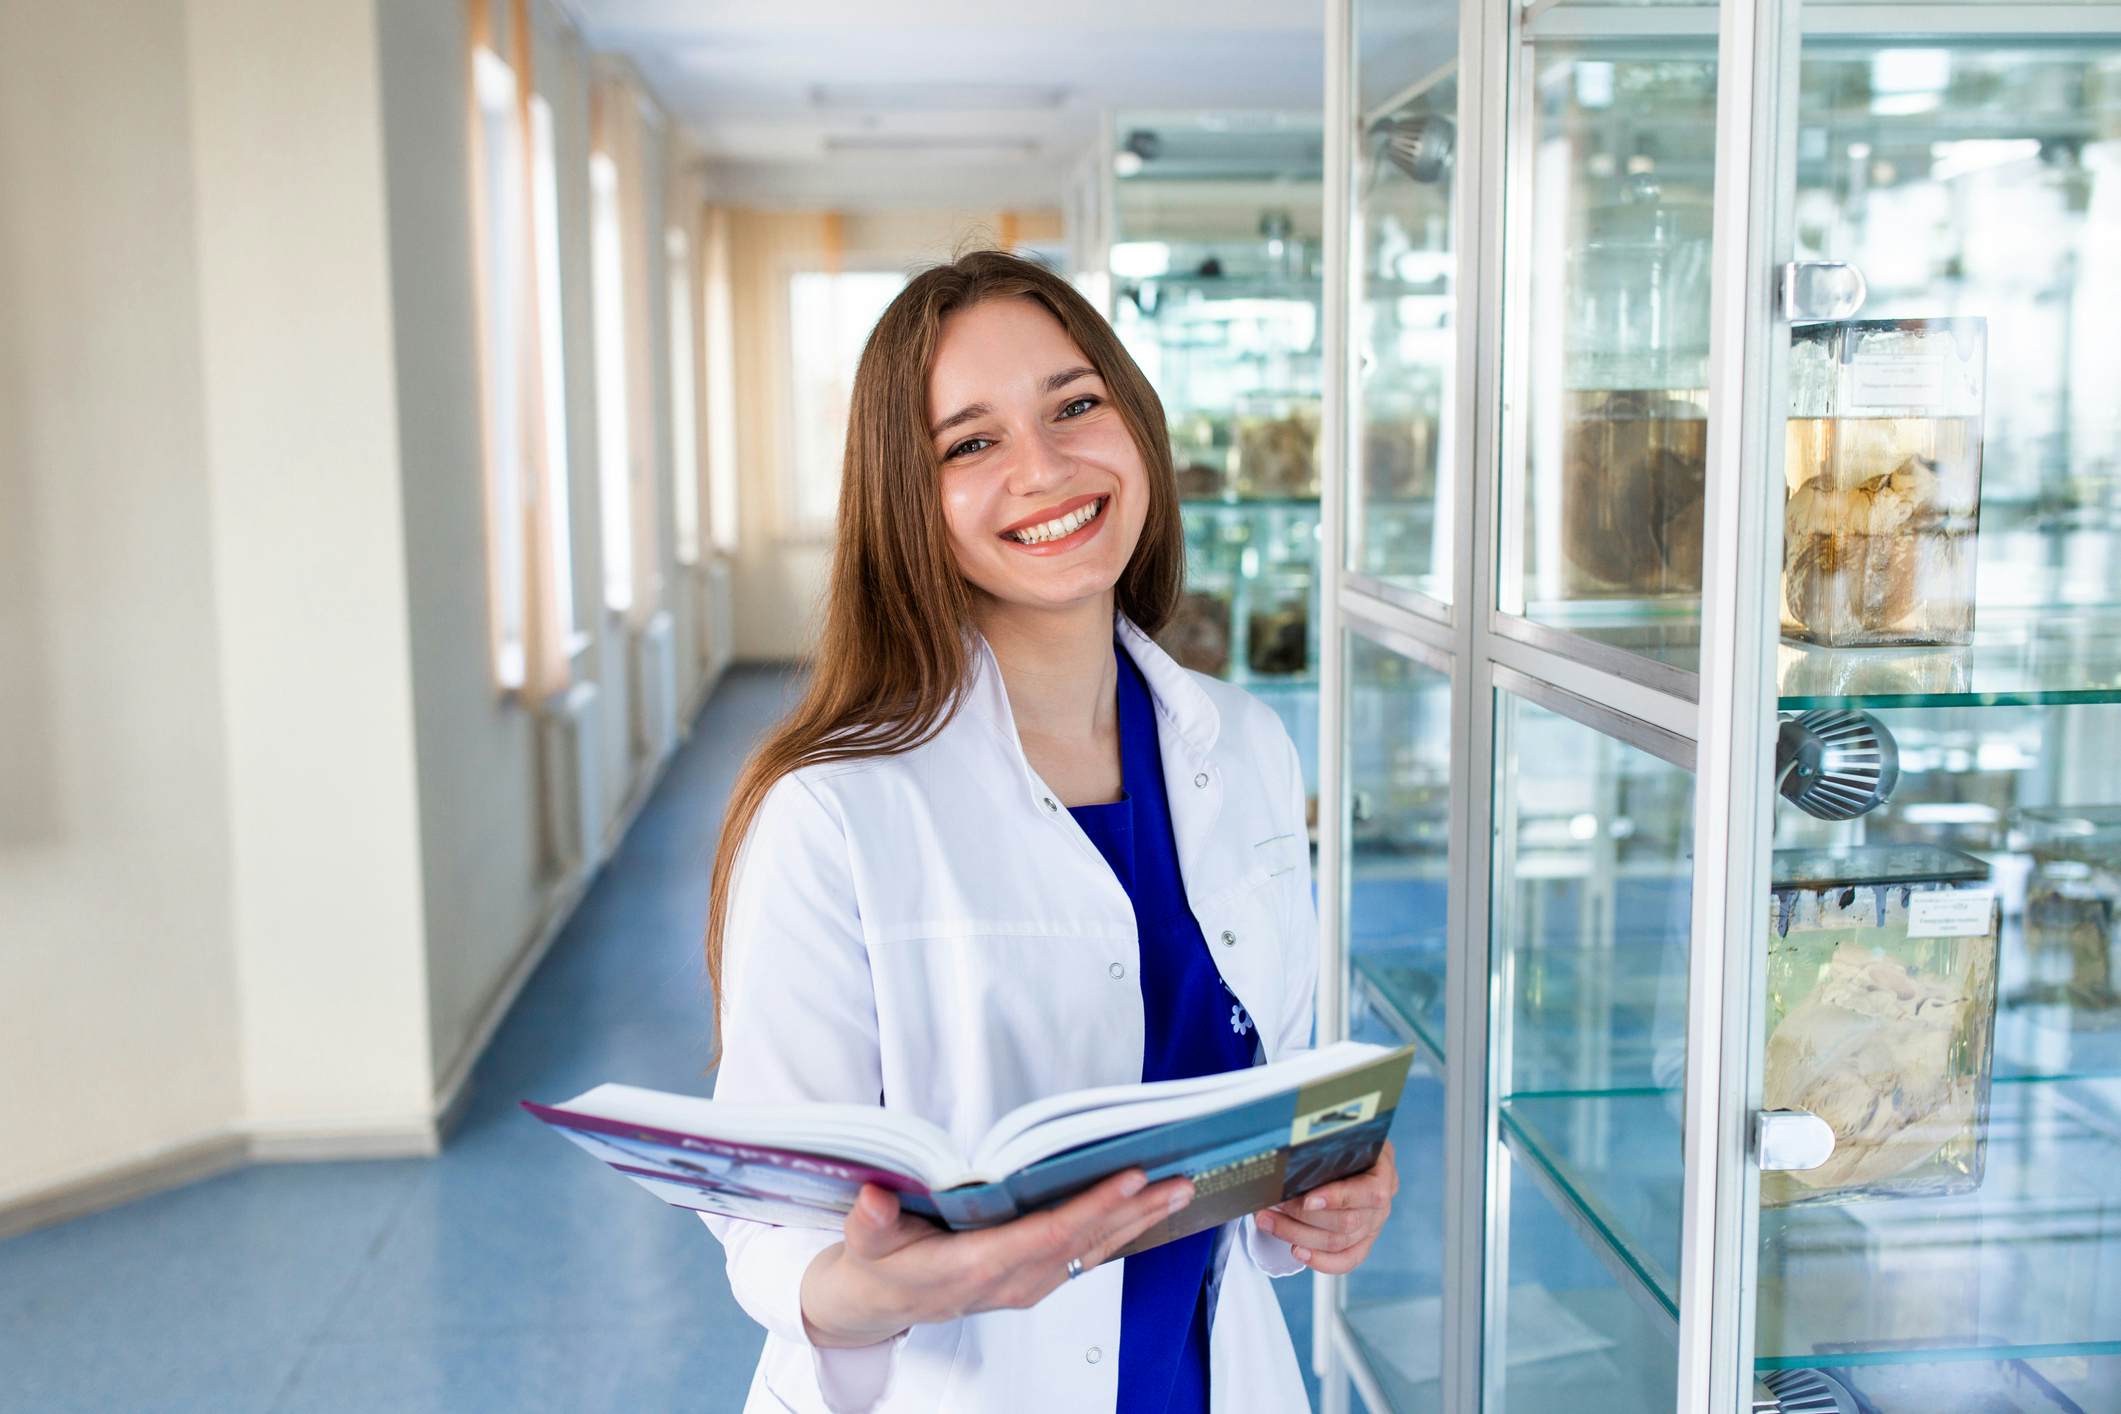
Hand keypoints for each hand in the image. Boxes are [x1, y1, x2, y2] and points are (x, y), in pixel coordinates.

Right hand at [799, 1168, 1194, 1347]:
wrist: (878, 1304)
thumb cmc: (879, 1266)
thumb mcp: (864, 1242)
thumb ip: (870, 1222)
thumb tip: (874, 1199)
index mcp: (977, 1267)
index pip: (1048, 1234)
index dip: (1092, 1206)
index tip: (1129, 1178)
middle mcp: (1012, 1280)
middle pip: (1085, 1241)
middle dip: (1134, 1210)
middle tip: (1177, 1180)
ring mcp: (1026, 1284)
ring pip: (1092, 1249)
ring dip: (1136, 1221)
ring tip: (1176, 1191)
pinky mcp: (1032, 1280)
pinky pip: (1084, 1255)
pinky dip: (1117, 1231)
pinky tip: (1142, 1212)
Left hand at [1252, 1139, 1396, 1274]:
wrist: (1359, 1153)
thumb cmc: (1348, 1142)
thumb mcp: (1344, 1135)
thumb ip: (1328, 1145)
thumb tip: (1293, 1152)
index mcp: (1383, 1173)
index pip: (1369, 1193)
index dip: (1337, 1198)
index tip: (1307, 1199)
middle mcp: (1382, 1205)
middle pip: (1346, 1222)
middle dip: (1303, 1216)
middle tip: (1273, 1204)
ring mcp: (1373, 1226)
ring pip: (1339, 1242)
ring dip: (1298, 1234)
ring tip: (1269, 1221)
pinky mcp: (1363, 1243)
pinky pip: (1346, 1260)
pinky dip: (1320, 1260)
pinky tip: (1297, 1251)